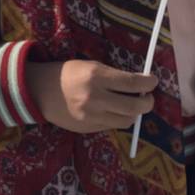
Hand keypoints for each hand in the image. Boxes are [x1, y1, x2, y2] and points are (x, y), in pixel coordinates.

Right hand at [25, 59, 157, 132]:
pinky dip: (119, 118)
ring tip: (134, 104)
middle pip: (133, 106)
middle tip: (148, 97)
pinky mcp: (88, 129)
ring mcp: (92, 117)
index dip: (147, 83)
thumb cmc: (69, 73)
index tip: (153, 81)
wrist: (41, 92)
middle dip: (147, 102)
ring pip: (126, 120)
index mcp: (97, 76)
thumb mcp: (92, 66)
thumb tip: (138, 84)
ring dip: (135, 113)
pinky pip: (112, 126)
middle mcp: (96, 98)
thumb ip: (114, 76)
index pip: (131, 82)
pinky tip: (116, 110)